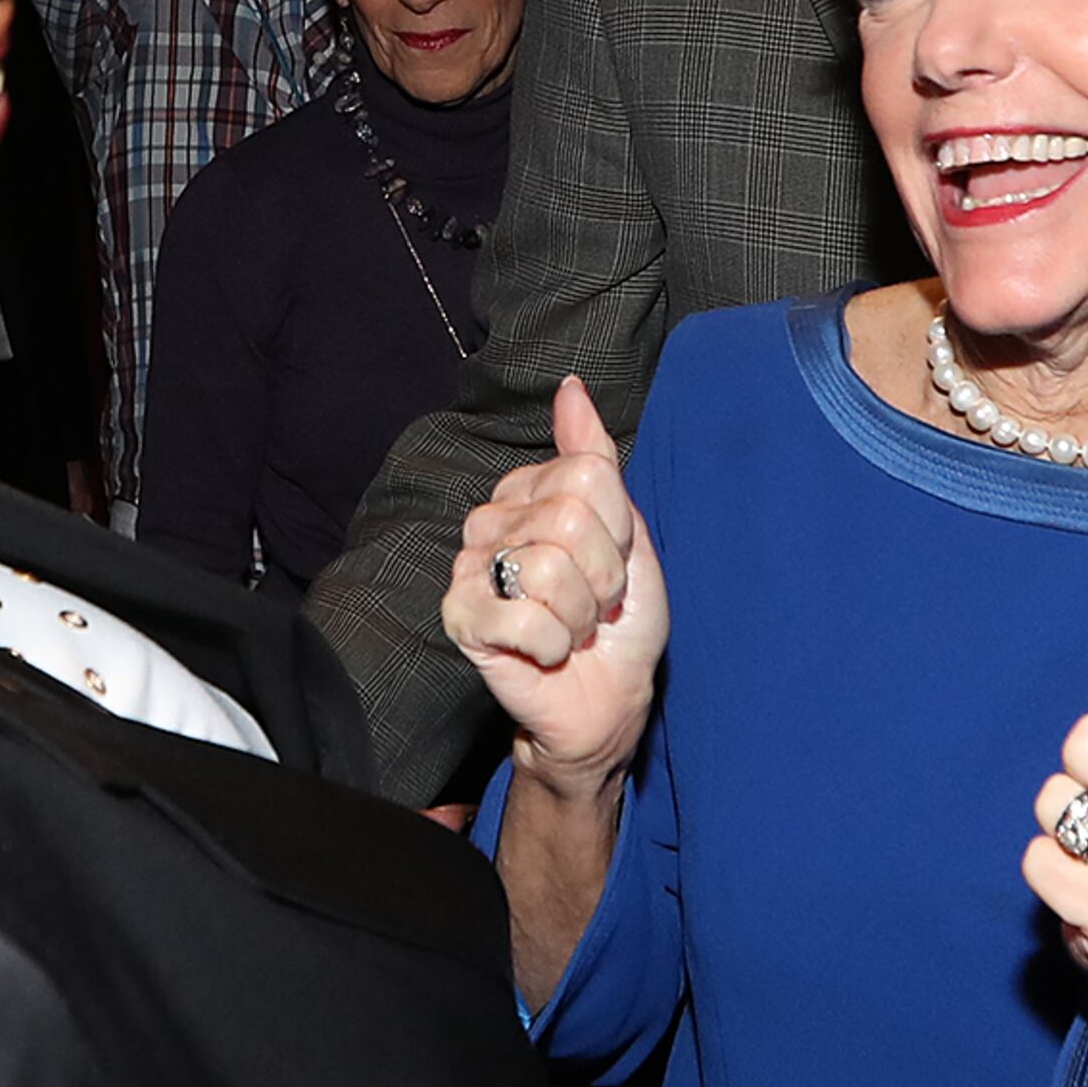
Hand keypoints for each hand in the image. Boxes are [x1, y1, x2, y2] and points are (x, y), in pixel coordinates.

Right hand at [443, 376, 666, 792]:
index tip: (612, 565)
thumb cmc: (619, 621)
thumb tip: (570, 388)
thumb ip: (593, 457)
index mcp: (531, 491)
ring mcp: (470, 566)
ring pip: (549, 568)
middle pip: (569, 519)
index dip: (618, 531)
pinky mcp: (460, 615)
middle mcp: (493, 519)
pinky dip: (555, 644)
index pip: (590, 475)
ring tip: (572, 628)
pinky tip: (546, 650)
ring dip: (580, 614)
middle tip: (594, 604)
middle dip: (602, 576)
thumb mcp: (627, 532)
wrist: (606, 699)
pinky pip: (527, 616)